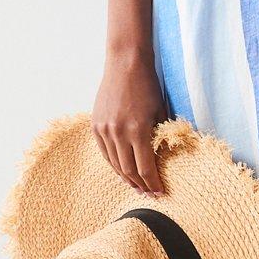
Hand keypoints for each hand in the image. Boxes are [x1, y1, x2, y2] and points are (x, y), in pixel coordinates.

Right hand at [92, 44, 168, 195]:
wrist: (125, 65)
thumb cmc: (147, 86)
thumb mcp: (160, 112)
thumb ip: (160, 136)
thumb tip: (162, 159)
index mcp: (138, 131)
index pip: (146, 168)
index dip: (153, 183)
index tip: (160, 192)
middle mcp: (118, 133)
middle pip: (129, 170)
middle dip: (140, 185)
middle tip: (149, 193)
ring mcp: (104, 129)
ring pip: (115, 163)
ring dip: (126, 177)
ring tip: (136, 186)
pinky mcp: (96, 125)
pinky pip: (104, 152)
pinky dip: (113, 164)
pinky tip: (121, 170)